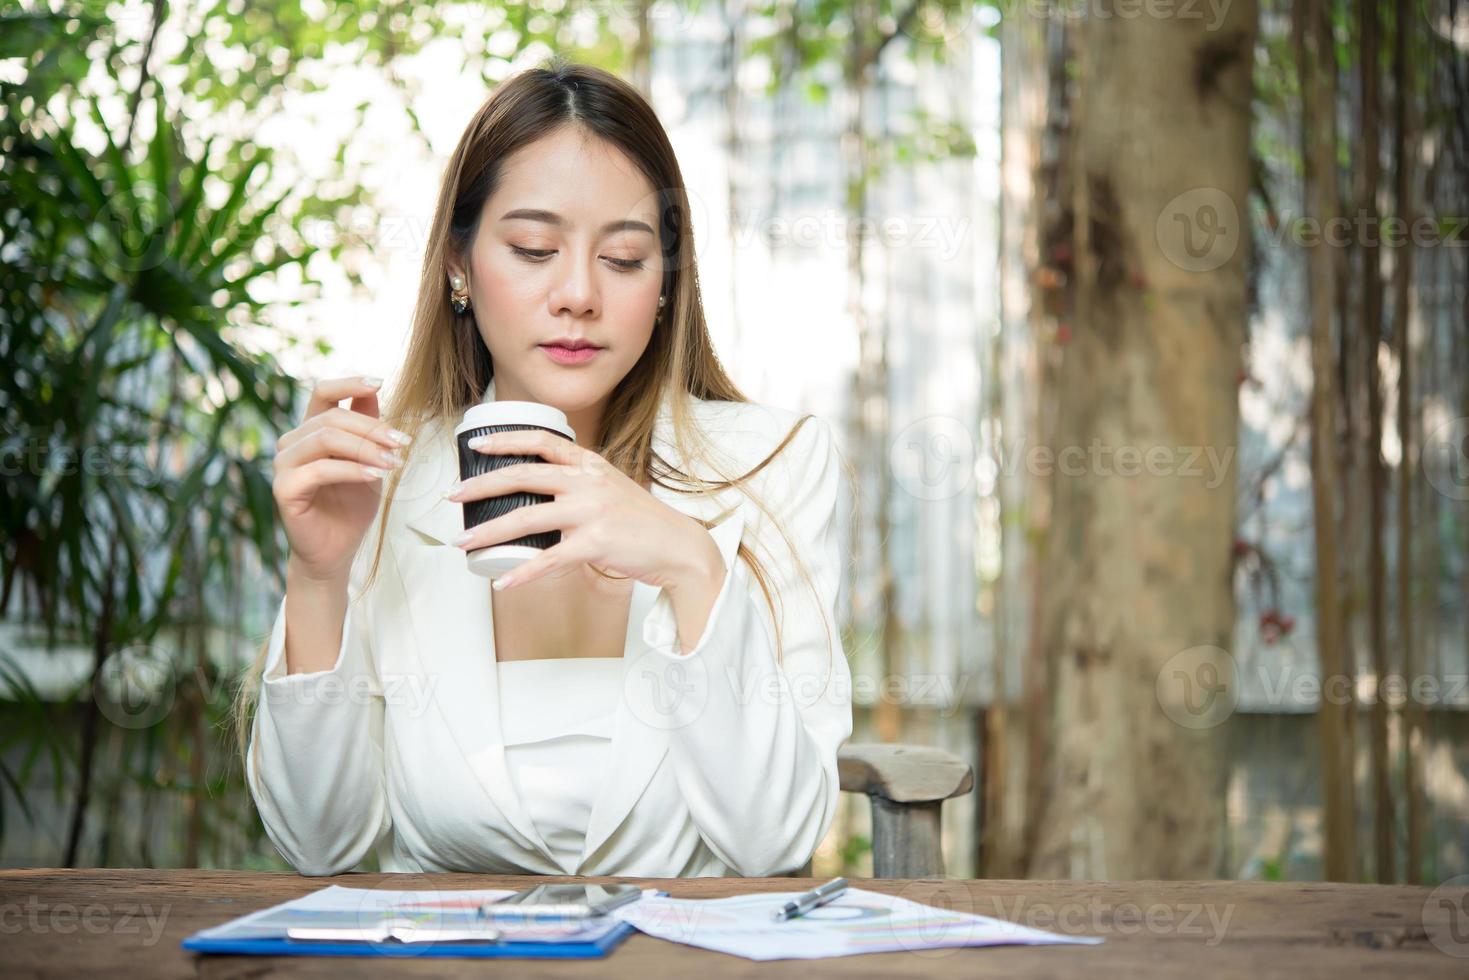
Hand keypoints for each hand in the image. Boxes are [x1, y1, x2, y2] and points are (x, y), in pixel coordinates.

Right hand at [271, 375, 412, 583]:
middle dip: (373, 429)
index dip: (349, 383)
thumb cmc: (351, 506)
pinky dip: (352, 470)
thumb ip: (367, 427)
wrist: (337, 550)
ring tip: (394, 462)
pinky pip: (320, 469)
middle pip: (333, 418)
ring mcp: (284, 465)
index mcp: (310, 431)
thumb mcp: (369, 461)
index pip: (323, 393)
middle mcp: (292, 443)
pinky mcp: (284, 488)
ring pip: (326, 439)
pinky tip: (376, 475)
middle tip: (403, 443)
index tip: (379, 381)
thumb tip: (375, 389)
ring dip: (366, 448)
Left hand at [445, 427, 720, 591]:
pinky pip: (549, 560)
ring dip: (488, 532)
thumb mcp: (612, 489)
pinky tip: (504, 582)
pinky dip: (522, 573)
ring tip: (464, 543)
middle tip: (453, 496)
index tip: (478, 445)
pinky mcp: (595, 543)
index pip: (542, 442)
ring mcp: (591, 512)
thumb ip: (580, 486)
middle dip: (480, 485)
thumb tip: (544, 496)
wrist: (679, 547)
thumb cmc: (644, 523)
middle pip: (522, 476)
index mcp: (590, 465)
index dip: (506, 440)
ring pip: (526, 519)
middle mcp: (587, 482)